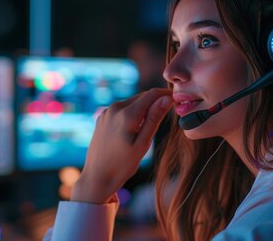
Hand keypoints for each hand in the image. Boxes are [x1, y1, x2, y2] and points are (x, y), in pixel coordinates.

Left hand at [71, 88, 172, 203]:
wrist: (97, 177)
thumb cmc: (122, 165)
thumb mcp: (143, 144)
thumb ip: (154, 119)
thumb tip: (167, 99)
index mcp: (126, 114)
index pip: (152, 94)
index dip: (166, 95)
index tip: (176, 101)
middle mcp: (115, 108)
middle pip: (142, 97)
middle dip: (155, 102)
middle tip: (166, 117)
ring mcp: (107, 112)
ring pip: (132, 102)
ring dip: (144, 108)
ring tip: (147, 129)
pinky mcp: (102, 117)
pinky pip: (122, 109)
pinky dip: (132, 113)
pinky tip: (134, 130)